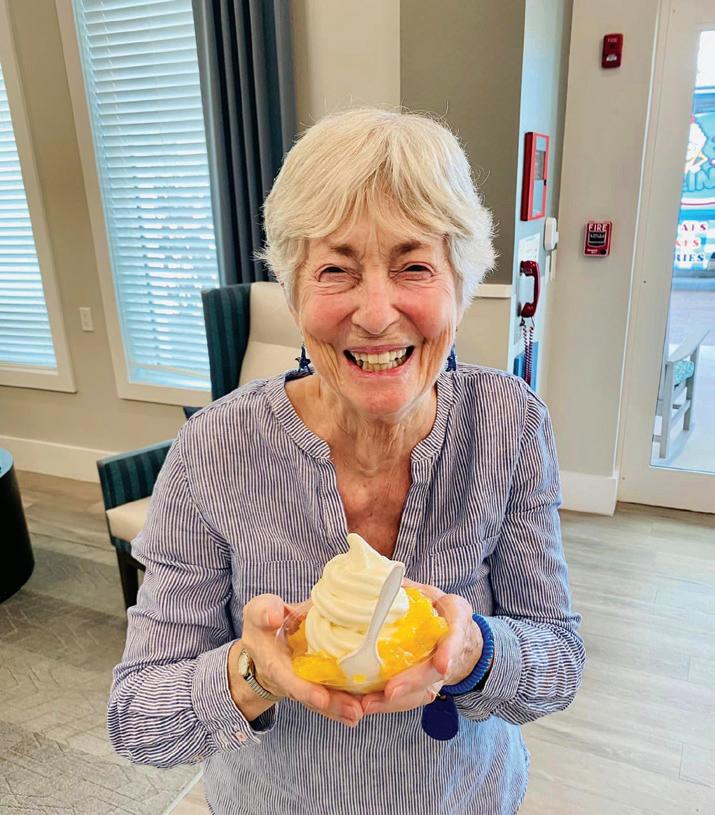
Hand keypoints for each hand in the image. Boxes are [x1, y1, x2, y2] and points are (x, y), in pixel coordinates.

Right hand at [229, 594, 363, 727]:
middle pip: (312, 697)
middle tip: (355, 710)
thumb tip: (274, 617)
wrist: (265, 642)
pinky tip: (365, 707)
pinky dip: (348, 703)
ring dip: (344, 707)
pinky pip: (333, 697)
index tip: (321, 698)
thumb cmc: (263, 622)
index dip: (303, 690)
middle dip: (333, 705)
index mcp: (273, 663)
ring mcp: (306, 684)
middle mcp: (290, 680)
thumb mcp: (257, 612)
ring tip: (364, 709)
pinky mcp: (319, 683)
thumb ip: (264, 611)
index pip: (288, 679)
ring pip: (325, 700)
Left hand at [361, 579, 483, 715]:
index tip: (442, 665)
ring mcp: (437, 675)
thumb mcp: (431, 593)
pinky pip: (409, 698)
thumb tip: (383, 578)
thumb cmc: (441, 611)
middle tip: (390, 692)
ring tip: (368, 704)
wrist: (460, 636)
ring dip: (396, 702)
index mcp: (456, 625)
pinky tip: (366, 705)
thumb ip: (410, 588)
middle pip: (435, 675)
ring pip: (422, 693)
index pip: (455, 639)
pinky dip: (388, 704)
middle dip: (413, 683)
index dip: (449, 652)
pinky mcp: (424, 686)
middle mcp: (449, 655)